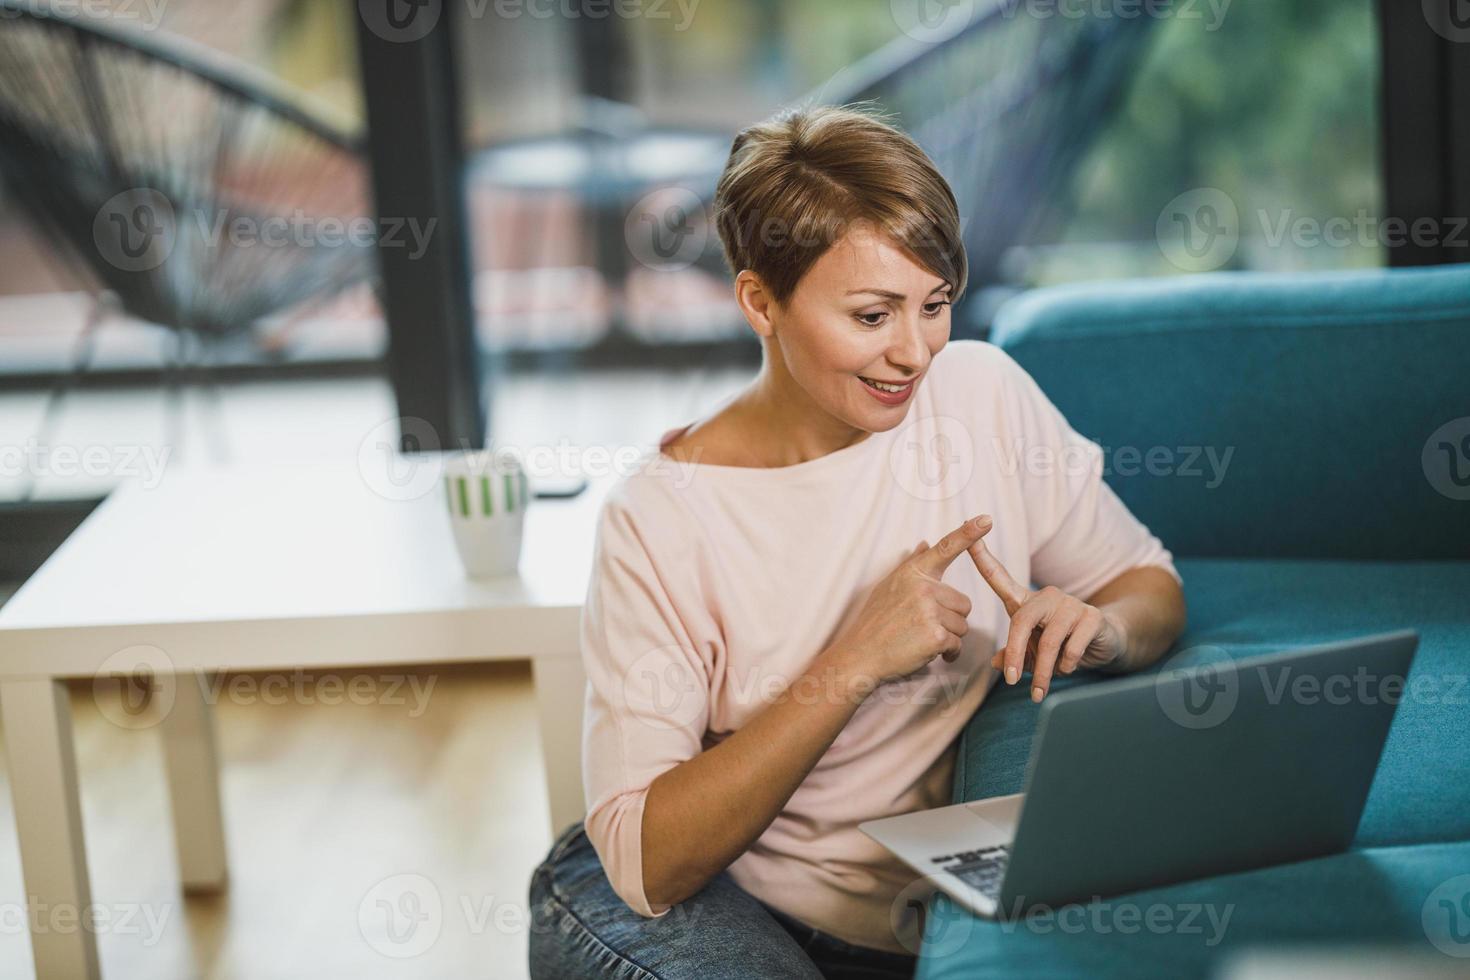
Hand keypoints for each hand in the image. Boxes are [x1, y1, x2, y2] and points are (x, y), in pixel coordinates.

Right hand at [827, 515, 994, 691]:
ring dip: (949, 637)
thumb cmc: (875, 622)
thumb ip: (912, 565)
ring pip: (962, 625)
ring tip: (922, 639)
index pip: (945, 548)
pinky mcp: (935, 635)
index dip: (968, 533)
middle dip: (950, 619)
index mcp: (913, 573)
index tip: (986, 519)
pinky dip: (948, 653)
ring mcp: (929, 611)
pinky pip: (957, 644)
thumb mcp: (888, 587)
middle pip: (963, 603)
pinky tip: (929, 653)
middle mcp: (923, 588)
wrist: (860, 655)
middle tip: (924, 627)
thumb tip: (924, 543)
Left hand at [969, 535, 1127, 701]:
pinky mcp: (1092, 616)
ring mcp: (1071, 604)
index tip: (970, 538)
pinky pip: (1072, 647)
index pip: (999, 577)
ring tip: (1039, 689)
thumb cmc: (1060, 646)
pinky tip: (1067, 669)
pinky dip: (1065, 666)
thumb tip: (995, 663)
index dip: (983, 558)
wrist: (1104, 644)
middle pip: (1021, 621)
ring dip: (1042, 670)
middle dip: (1014, 654)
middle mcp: (1047, 597)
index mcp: (1026, 601)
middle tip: (1011, 680)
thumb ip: (1012, 655)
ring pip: (1048, 642)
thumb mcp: (1031, 652)